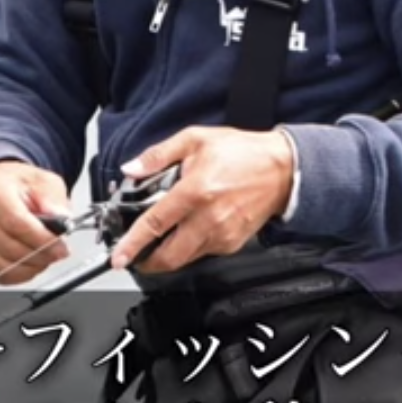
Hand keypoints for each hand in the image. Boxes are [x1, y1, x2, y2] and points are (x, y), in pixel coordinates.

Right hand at [0, 161, 71, 283]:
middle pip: (9, 248)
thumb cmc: (19, 185)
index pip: (15, 222)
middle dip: (40, 255)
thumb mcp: (44, 181)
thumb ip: (53, 199)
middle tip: (58, 252)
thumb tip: (61, 217)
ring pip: (3, 267)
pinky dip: (19, 275)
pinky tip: (31, 263)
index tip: (60, 246)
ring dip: (31, 267)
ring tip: (45, 256)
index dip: (41, 239)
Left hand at [110, 126, 294, 272]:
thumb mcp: (196, 139)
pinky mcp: (232, 243)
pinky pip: (203, 253)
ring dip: (169, 255)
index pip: (155, 224)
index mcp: (195, 191)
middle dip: (147, 263)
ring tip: (163, 240)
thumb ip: (159, 155)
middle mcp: (208, 218)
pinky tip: (191, 230)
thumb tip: (131, 168)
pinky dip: (190, 247)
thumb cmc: (243, 154)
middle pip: (169, 256)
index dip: (133, 244)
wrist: (283, 170)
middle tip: (136, 257)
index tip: (118, 256)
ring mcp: (222, 234)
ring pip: (185, 259)